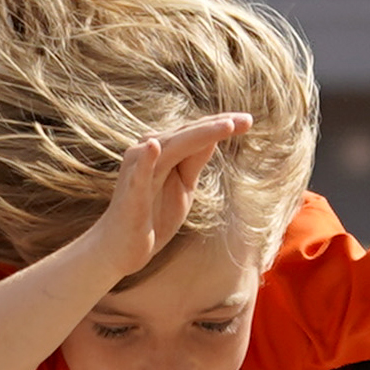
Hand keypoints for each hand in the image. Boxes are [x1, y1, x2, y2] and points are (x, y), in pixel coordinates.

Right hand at [83, 114, 253, 277]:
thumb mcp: (183, 188)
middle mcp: (148, 152)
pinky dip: (145, 160)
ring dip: (197, 134)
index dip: (220, 125)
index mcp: (164, 151)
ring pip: (171, 146)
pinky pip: (138, 173)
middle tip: (247, 120)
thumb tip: (214, 139)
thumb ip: (194, 162)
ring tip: (225, 126)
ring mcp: (138, 170)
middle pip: (187, 133)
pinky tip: (153, 146)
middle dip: (217, 125)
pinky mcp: (131, 192)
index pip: (195, 132)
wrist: (121, 249)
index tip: (248, 121)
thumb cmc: (152, 217)